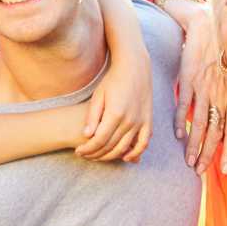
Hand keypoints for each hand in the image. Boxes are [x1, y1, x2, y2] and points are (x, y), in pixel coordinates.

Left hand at [76, 45, 152, 162]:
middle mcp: (130, 120)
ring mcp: (141, 122)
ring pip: (125, 147)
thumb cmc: (112, 80)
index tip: (78, 151)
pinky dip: (135, 153)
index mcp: (115, 114)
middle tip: (85, 155)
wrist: (134, 68)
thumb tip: (87, 135)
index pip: (99, 140)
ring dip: (111, 156)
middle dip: (96, 154)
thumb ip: (93, 116)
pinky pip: (144, 143)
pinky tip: (125, 157)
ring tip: (98, 156)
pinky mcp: (148, 121)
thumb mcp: (98, 96)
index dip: (87, 149)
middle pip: (111, 146)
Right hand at [174, 9, 226, 174]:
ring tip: (188, 161)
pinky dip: (181, 122)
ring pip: (200, 124)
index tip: (224, 170)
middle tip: (200, 172)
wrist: (208, 30)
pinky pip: (185, 106)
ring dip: (194, 145)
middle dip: (208, 155)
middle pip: (216, 133)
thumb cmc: (220, 54)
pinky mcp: (189, 81)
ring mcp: (204, 90)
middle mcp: (220, 97)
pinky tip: (178, 137)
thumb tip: (224, 119)